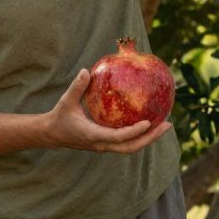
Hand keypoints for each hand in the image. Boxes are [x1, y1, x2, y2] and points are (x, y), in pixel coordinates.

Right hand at [41, 70, 174, 153]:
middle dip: (150, 138)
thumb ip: (77, 87)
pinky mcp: (106, 144)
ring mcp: (105, 146)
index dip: (134, 131)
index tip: (149, 122)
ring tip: (164, 125)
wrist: (51, 134)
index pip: (119, 137)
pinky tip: (149, 123)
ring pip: (131, 147)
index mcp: (94, 136)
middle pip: (131, 147)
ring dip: (148, 138)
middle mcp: (102, 144)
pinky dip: (140, 136)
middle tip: (167, 124)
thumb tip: (87, 71)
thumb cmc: (59, 116)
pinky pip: (126, 142)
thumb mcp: (66, 101)